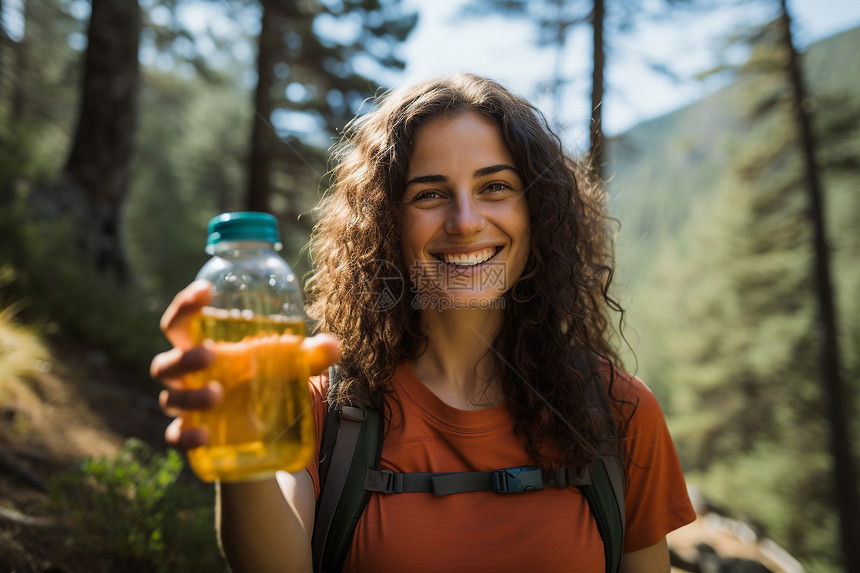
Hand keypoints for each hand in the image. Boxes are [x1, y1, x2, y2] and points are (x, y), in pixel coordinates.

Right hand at [150, 281, 339, 450]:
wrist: (264, 428)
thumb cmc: (266, 379)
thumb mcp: (289, 365)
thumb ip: (309, 353)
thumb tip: (333, 346)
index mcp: (203, 346)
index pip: (181, 323)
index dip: (185, 305)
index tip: (205, 290)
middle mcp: (188, 376)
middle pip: (166, 362)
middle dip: (184, 357)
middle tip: (211, 354)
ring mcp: (187, 407)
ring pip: (170, 399)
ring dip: (189, 396)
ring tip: (217, 394)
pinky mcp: (192, 435)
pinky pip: (176, 437)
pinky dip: (185, 436)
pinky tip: (204, 436)